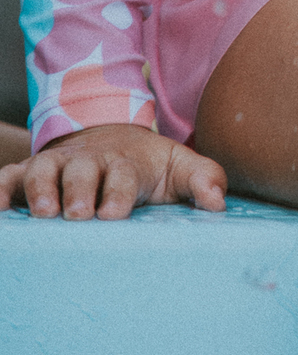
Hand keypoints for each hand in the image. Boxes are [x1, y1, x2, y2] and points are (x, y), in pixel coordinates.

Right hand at [0, 124, 225, 220]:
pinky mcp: (29, 174)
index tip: (113, 214)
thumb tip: (218, 202)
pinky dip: (0, 189)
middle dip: (78, 192)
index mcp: (124, 162)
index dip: (117, 192)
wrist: (111, 139)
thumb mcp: (179, 167)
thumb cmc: (147, 166)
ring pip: (42, 172)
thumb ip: (203, 179)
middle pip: (80, 172)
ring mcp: (56, 167)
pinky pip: (9, 177)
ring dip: (40, 190)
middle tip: (78, 215)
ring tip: (42, 213)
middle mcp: (88, 163)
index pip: (121, 175)